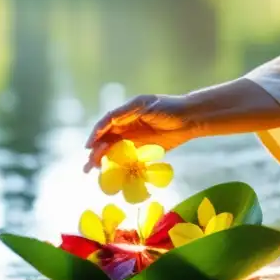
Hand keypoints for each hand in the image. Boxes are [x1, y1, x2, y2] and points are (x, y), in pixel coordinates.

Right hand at [83, 94, 198, 172]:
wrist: (190, 118)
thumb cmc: (168, 107)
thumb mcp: (145, 106)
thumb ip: (126, 113)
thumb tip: (108, 121)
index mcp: (125, 114)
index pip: (105, 125)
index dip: (95, 135)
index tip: (89, 146)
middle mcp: (127, 127)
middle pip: (107, 140)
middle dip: (96, 152)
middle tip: (89, 165)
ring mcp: (135, 140)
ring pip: (115, 151)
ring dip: (104, 160)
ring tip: (94, 171)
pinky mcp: (144, 151)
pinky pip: (128, 159)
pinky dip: (120, 166)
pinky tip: (113, 174)